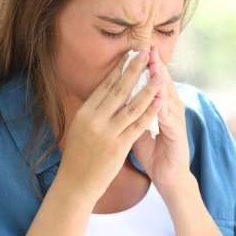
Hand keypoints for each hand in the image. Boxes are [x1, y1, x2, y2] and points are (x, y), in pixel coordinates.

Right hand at [55, 50, 163, 201]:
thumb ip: (92, 110)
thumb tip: (103, 91)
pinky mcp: (118, 146)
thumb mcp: (79, 128)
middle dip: (134, 69)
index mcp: (84, 112)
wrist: (76, 183)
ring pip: (132, 105)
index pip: (105, 86)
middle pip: (119, 89)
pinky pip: (138, 125)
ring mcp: (107, 133)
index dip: (119, 69)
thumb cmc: (78, 155)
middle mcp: (94, 119)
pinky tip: (160, 101)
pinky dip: (150, 111)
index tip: (130, 54)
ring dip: (148, 87)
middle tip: (145, 53)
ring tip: (159, 73)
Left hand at [132, 45, 191, 197]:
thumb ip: (132, 116)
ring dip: (162, 81)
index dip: (146, 67)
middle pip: (163, 84)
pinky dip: (164, 106)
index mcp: (161, 109)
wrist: (170, 179)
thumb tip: (117, 102)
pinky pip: (170, 118)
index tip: (136, 51)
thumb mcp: (139, 132)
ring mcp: (176, 122)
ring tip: (155, 65)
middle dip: (156, 66)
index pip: (153, 83)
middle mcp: (171, 112)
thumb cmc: (155, 155)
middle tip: (148, 48)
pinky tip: (159, 96)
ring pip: (168, 97)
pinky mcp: (178, 135)